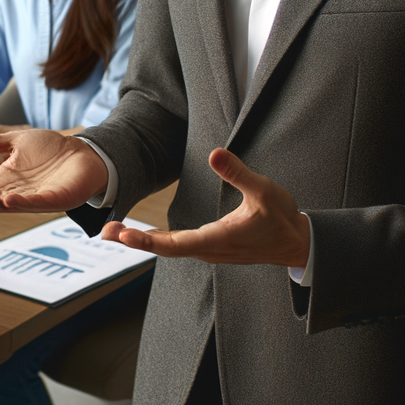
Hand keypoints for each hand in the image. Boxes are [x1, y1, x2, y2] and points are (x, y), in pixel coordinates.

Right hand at [0, 128, 108, 214]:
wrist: (84, 153)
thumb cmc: (50, 150)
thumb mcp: (14, 141)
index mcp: (3, 180)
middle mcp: (14, 193)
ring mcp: (33, 199)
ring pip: (6, 204)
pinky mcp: (54, 199)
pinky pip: (35, 203)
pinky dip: (21, 202)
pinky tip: (8, 200)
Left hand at [102, 148, 309, 268]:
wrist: (298, 243)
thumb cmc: (282, 217)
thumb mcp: (263, 189)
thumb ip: (238, 172)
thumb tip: (214, 154)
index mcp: (219, 237)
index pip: (176, 243)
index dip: (148, 241)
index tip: (124, 237)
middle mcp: (210, 249)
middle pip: (166, 248)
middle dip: (135, 242)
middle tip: (106, 233)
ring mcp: (210, 250)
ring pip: (170, 249)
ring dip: (143, 242)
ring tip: (114, 233)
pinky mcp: (212, 247)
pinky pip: (178, 247)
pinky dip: (157, 242)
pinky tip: (143, 236)